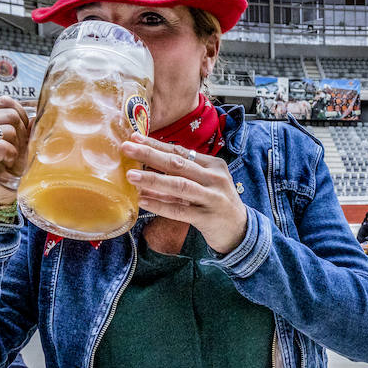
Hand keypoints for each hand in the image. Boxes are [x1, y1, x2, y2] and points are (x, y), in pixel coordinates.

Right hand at [0, 96, 31, 203]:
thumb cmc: (6, 166)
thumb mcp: (16, 140)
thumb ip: (24, 124)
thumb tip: (37, 114)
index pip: (5, 101)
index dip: (21, 116)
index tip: (21, 134)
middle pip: (9, 114)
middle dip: (21, 133)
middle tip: (16, 149)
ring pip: (8, 129)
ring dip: (17, 146)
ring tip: (10, 156)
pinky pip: (2, 146)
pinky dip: (11, 155)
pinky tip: (6, 163)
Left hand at [120, 134, 247, 254]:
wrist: (240, 230)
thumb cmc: (216, 203)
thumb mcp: (204, 184)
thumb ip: (181, 176)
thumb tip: (146, 168)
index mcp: (213, 165)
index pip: (180, 151)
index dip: (156, 144)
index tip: (135, 137)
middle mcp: (214, 178)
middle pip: (178, 163)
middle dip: (150, 154)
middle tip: (127, 148)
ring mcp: (212, 198)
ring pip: (179, 185)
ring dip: (153, 179)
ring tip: (131, 176)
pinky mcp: (208, 217)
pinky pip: (180, 210)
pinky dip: (160, 205)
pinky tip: (143, 201)